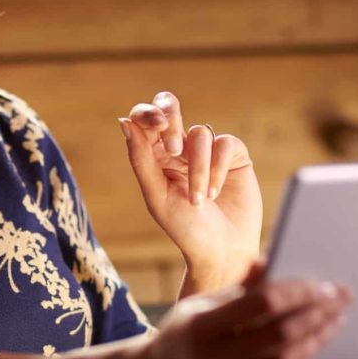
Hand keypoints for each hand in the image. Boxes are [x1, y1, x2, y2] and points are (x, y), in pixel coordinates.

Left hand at [119, 91, 261, 290]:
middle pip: (171, 108)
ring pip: (200, 133)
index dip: (148, 113)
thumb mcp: (157, 195)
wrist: (222, 251)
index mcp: (154, 155)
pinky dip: (217, 168)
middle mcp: (179, 147)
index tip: (158, 125)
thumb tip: (124, 121)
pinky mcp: (233, 156)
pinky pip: (224, 144)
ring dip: (198, 169)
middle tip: (174, 149)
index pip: (144, 120)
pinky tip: (214, 192)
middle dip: (171, 118)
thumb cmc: (184, 227)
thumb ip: (141, 158)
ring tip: (199, 199)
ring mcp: (207, 150)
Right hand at [141, 269, 352, 358]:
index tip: (326, 285)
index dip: (298, 293)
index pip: (260, 304)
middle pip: (277, 338)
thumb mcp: (200, 305)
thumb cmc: (182, 335)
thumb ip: (238, 288)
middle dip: (315, 317)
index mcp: (196, 327)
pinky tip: (309, 352)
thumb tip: (274, 263)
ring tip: (330, 324)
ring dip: (313, 344)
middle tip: (339, 302)